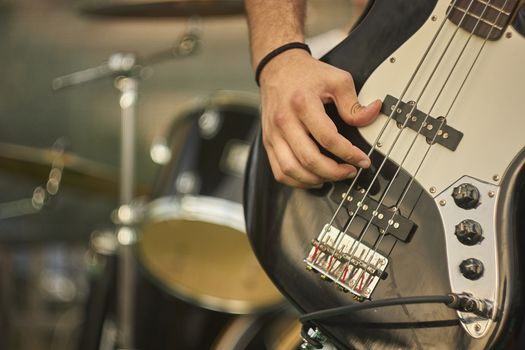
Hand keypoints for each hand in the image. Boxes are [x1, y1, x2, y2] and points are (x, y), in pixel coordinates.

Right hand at [258, 49, 381, 187]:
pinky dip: (297, 181)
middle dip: (334, 172)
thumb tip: (371, 115)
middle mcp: (284, 121)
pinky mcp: (268, 142)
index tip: (362, 160)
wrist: (278, 68)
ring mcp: (273, 134)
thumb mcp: (336, 80)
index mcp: (302, 103)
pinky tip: (312, 178)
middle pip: (309, 159)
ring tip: (332, 177)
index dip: (349, 154)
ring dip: (315, 180)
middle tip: (349, 172)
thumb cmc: (305, 75)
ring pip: (291, 170)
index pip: (328, 138)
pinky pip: (279, 171)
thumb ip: (353, 102)